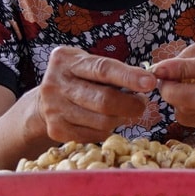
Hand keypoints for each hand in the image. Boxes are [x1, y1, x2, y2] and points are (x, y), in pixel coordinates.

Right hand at [34, 46, 156, 142]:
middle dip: (131, 104)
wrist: (44, 101)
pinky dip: (107, 130)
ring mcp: (54, 108)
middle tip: (142, 104)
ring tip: (123, 112)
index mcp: (66, 60)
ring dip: (121, 118)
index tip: (150, 82)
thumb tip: (146, 82)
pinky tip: (106, 122)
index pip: (103, 69)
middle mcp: (56, 83)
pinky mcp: (56, 130)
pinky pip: (94, 135)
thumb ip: (112, 71)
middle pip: (104, 100)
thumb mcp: (88, 65)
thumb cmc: (77, 78)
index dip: (129, 77)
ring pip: (102, 121)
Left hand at [150, 43, 194, 129]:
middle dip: (174, 92)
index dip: (182, 69)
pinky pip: (191, 121)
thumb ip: (185, 58)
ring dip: (174, 100)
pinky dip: (180, 110)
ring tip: (173, 88)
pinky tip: (183, 100)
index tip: (159, 69)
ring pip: (193, 111)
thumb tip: (159, 72)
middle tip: (162, 84)